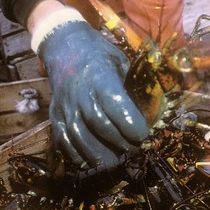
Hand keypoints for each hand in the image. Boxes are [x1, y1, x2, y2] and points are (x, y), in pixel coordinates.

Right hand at [32, 7, 149, 167]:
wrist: (64, 48)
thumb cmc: (100, 58)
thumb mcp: (122, 63)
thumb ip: (135, 87)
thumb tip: (154, 114)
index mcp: (100, 76)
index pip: (114, 102)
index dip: (130, 123)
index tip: (144, 135)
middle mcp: (79, 92)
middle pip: (98, 123)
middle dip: (119, 142)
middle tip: (134, 150)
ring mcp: (64, 106)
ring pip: (80, 137)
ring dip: (99, 154)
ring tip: (116, 161)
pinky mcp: (54, 117)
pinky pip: (64, 142)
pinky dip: (78, 156)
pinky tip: (93, 161)